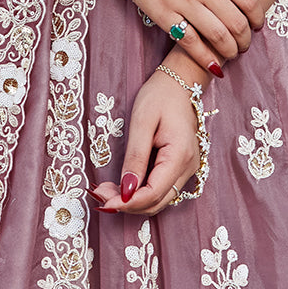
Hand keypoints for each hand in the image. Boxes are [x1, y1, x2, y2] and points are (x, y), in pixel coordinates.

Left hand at [90, 67, 201, 214]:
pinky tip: (122, 185)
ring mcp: (187, 169)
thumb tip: (126, 190)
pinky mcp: (180, 167)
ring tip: (106, 189)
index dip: (127, 203)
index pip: (153, 193)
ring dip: (132, 200)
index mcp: (180, 156)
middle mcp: (188, 167)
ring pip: (159, 199)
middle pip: (156, 202)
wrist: (178, 84)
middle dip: (126, 204)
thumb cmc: (159, 97)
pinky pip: (160, 189)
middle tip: (99, 195)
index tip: (102, 200)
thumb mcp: (141, 122)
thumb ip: (135, 157)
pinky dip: (140, 192)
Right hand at [117, 0, 261, 74]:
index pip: (249, 0)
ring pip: (217, 36)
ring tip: (232, 53)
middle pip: (237, 22)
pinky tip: (214, 66)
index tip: (258, 25)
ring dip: (230, 50)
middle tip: (247, 43)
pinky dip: (204, 57)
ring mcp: (183, 3)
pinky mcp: (163, 15)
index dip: (258, 17)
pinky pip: (188, 42)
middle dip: (247, 38)